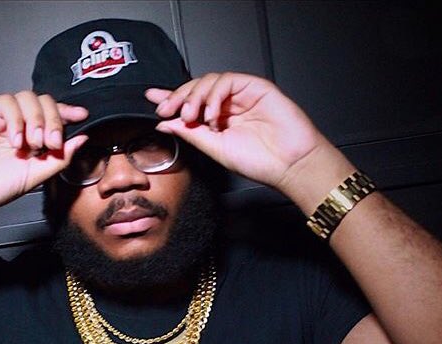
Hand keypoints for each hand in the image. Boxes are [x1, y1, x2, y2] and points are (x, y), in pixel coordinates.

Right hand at [0, 92, 88, 219]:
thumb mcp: (35, 175)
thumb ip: (59, 158)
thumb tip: (82, 139)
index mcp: (32, 136)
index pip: (53, 115)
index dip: (68, 112)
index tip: (82, 116)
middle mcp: (18, 123)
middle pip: (44, 102)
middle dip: (54, 120)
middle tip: (52, 143)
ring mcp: (1, 117)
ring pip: (27, 98)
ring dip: (37, 119)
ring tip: (33, 144)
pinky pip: (6, 102)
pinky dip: (16, 119)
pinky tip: (15, 140)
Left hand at [145, 72, 326, 189]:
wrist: (289, 165)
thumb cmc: (260, 161)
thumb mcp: (215, 149)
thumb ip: (190, 134)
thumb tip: (164, 124)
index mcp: (218, 119)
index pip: (190, 103)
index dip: (171, 98)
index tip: (152, 99)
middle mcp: (229, 105)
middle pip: (196, 88)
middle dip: (178, 97)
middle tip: (167, 110)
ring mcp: (242, 95)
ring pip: (209, 81)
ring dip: (194, 96)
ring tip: (192, 116)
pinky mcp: (256, 87)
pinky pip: (228, 80)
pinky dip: (214, 95)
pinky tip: (212, 114)